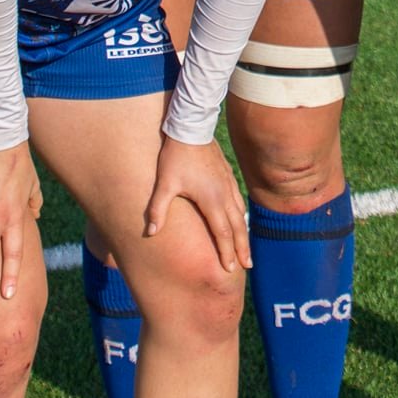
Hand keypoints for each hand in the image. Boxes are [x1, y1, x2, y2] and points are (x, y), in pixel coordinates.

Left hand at [146, 136, 251, 272]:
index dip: (226, 252)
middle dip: (242, 248)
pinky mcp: (228, 175)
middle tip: (247, 266)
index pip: (222, 233)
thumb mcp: (165, 184)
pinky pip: (238, 200)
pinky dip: (241, 215)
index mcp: (212, 200)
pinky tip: (240, 219)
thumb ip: (158, 209)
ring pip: (240, 214)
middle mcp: (224, 195)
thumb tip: (150, 232)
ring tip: (245, 248)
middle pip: (237, 228)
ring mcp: (228, 184)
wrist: (191, 128)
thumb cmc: (176, 157)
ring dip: (243, 233)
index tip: (230, 269)